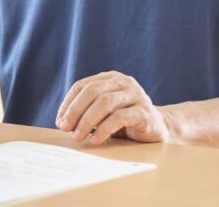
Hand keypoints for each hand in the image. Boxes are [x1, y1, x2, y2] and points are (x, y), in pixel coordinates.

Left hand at [55, 71, 172, 144]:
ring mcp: (136, 95)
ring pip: (105, 102)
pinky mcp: (145, 112)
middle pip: (92, 91)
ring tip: (78, 136)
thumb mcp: (104, 111)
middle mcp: (124, 82)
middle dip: (75, 111)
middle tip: (65, 128)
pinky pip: (120, 118)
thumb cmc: (126, 120)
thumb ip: (87, 110)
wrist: (159, 129)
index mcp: (110, 78)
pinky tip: (95, 139)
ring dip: (87, 121)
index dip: (68, 103)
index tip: (59, 120)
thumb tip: (62, 122)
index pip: (82, 86)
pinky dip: (104, 129)